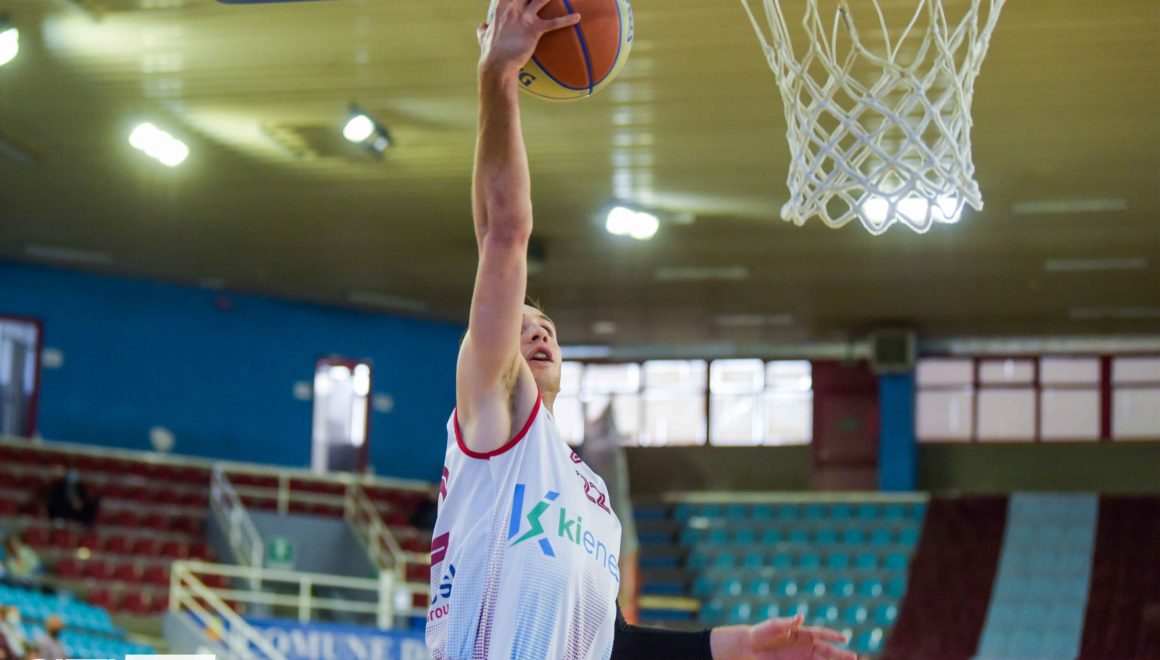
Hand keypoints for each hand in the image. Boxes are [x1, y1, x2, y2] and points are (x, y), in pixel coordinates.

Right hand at [477, 0, 579, 74]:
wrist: (497, 65)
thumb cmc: (490, 52)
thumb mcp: (483, 37)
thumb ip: (483, 29)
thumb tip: (482, 26)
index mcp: (501, 8)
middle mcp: (513, 9)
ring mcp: (524, 18)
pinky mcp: (534, 30)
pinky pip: (554, 23)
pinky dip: (567, 20)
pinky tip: (577, 17)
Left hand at [710, 614, 855, 659]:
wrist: (749, 647)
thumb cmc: (761, 633)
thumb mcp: (773, 626)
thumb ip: (788, 623)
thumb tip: (801, 616)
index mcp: (802, 633)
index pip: (821, 634)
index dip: (833, 636)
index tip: (845, 638)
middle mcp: (805, 645)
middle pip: (827, 650)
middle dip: (840, 654)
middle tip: (854, 657)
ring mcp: (802, 657)